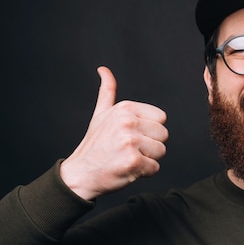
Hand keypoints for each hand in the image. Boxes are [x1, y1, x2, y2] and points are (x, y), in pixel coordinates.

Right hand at [60, 66, 168, 199]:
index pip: (161, 118)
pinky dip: (144, 172)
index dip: (149, 130)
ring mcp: (130, 142)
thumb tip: (103, 69)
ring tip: (127, 159)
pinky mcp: (133, 161)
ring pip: (161, 151)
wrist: (80, 174)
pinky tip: (126, 169)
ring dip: (148, 159)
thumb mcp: (100, 115)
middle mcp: (128, 122)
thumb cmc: (94, 145)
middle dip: (150, 146)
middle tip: (128, 150)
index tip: (131, 136)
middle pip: (163, 135)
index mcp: (125, 108)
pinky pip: (155, 168)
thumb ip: (107, 92)